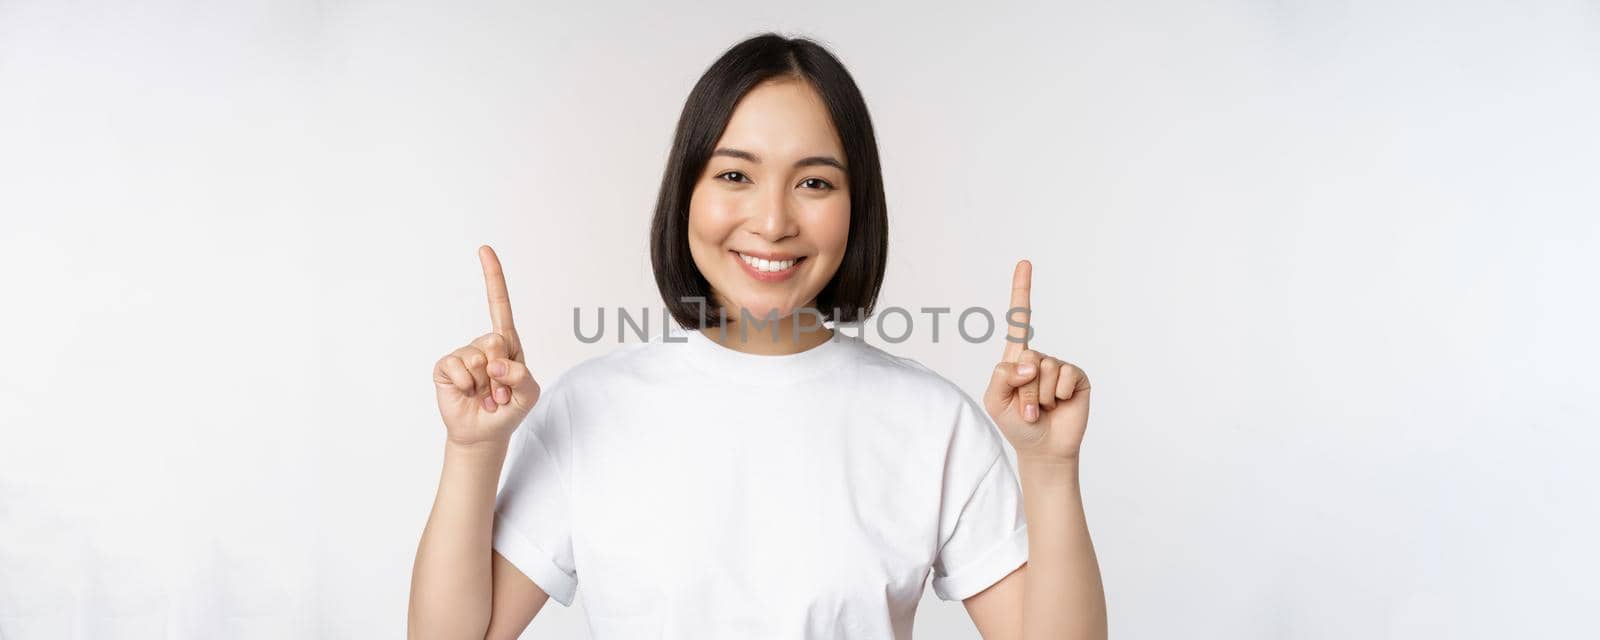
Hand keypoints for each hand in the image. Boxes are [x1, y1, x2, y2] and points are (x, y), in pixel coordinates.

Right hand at [432, 245, 540, 446]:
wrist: (484, 433)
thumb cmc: (509, 410)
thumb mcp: (529, 394)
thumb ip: (522, 377)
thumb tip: (495, 362)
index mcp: (507, 343)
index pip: (499, 305)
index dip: (493, 277)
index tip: (484, 249)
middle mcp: (484, 344)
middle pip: (494, 340)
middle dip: (501, 373)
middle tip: (499, 392)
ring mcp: (463, 355)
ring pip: (477, 358)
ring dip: (485, 385)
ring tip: (485, 396)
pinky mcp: (446, 367)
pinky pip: (457, 367)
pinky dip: (466, 385)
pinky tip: (467, 394)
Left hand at [982, 260, 1091, 461]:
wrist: (1043, 448)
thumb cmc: (1015, 423)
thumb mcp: (994, 401)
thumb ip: (1001, 376)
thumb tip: (1030, 362)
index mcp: (1016, 358)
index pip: (1019, 319)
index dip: (1022, 290)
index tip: (1025, 263)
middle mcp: (1039, 358)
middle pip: (1028, 359)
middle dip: (1025, 390)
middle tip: (1027, 409)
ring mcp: (1059, 367)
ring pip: (1046, 371)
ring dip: (1040, 397)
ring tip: (1042, 409)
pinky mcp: (1077, 377)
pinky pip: (1065, 378)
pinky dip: (1059, 396)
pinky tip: (1060, 405)